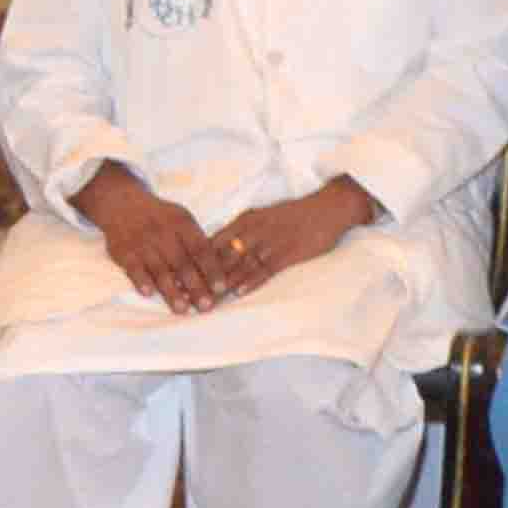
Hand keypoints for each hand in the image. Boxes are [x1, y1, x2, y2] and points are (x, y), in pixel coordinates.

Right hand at [74, 161, 227, 315]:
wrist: (123, 205)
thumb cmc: (161, 217)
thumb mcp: (182, 219)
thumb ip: (196, 240)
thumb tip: (217, 266)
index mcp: (183, 223)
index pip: (202, 249)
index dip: (212, 269)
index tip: (222, 288)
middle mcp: (164, 233)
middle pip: (183, 263)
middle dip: (196, 286)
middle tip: (206, 306)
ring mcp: (143, 243)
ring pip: (160, 270)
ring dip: (171, 291)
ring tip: (182, 309)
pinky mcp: (124, 252)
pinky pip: (133, 268)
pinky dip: (141, 281)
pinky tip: (149, 294)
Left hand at [197, 177, 378, 300]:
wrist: (330, 206)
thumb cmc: (295, 213)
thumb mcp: (263, 216)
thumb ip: (241, 232)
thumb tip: (216, 249)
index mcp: (246, 220)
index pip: (212, 244)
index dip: (193, 263)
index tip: (176, 280)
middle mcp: (254, 231)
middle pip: (222, 258)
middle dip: (203, 279)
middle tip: (186, 297)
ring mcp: (272, 242)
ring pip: (241, 266)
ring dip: (223, 285)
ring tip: (207, 302)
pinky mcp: (289, 252)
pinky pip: (266, 268)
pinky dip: (252, 280)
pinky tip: (240, 292)